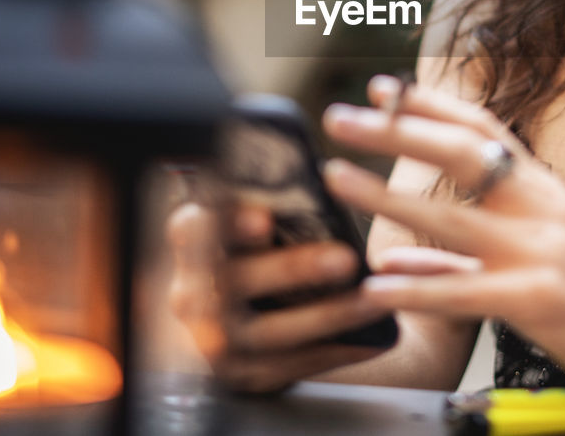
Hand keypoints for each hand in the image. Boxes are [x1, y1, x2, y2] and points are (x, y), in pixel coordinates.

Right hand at [165, 199, 389, 393]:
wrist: (228, 330)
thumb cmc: (250, 262)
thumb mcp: (244, 235)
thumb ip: (265, 215)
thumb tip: (314, 189)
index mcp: (191, 248)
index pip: (193, 229)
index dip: (227, 223)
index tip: (265, 219)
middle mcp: (190, 296)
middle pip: (237, 282)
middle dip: (294, 270)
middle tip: (346, 258)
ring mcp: (214, 342)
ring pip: (269, 332)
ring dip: (328, 315)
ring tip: (371, 301)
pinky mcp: (242, 375)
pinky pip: (292, 366)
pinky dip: (335, 351)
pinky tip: (374, 340)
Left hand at [320, 76, 564, 398]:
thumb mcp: (539, 258)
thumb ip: (462, 258)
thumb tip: (393, 256)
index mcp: (543, 190)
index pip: (482, 131)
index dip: (429, 105)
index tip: (381, 88)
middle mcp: (540, 208)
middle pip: (459, 155)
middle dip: (394, 131)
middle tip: (338, 116)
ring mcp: (540, 251)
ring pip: (450, 216)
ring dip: (386, 194)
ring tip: (336, 176)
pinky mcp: (539, 300)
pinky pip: (463, 291)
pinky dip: (415, 286)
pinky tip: (374, 285)